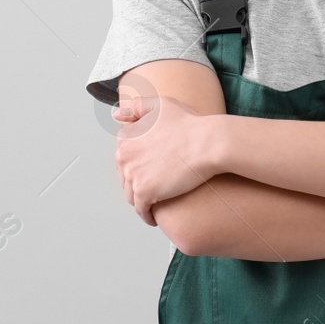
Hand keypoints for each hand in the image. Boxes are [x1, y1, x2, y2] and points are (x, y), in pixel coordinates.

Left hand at [113, 95, 216, 225]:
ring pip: (132, 195)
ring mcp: (132, 175)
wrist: (208, 143)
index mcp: (125, 137)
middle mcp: (124, 156)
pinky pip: (141, 210)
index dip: (138, 165)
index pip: (125, 159)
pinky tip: (154, 218)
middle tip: (154, 189)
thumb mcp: (161, 106)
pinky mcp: (144, 192)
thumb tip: (117, 116)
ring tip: (155, 203)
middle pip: (126, 178)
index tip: (149, 171)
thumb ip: (137, 108)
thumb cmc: (189, 124)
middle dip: (137, 184)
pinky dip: (146, 215)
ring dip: (141, 201)